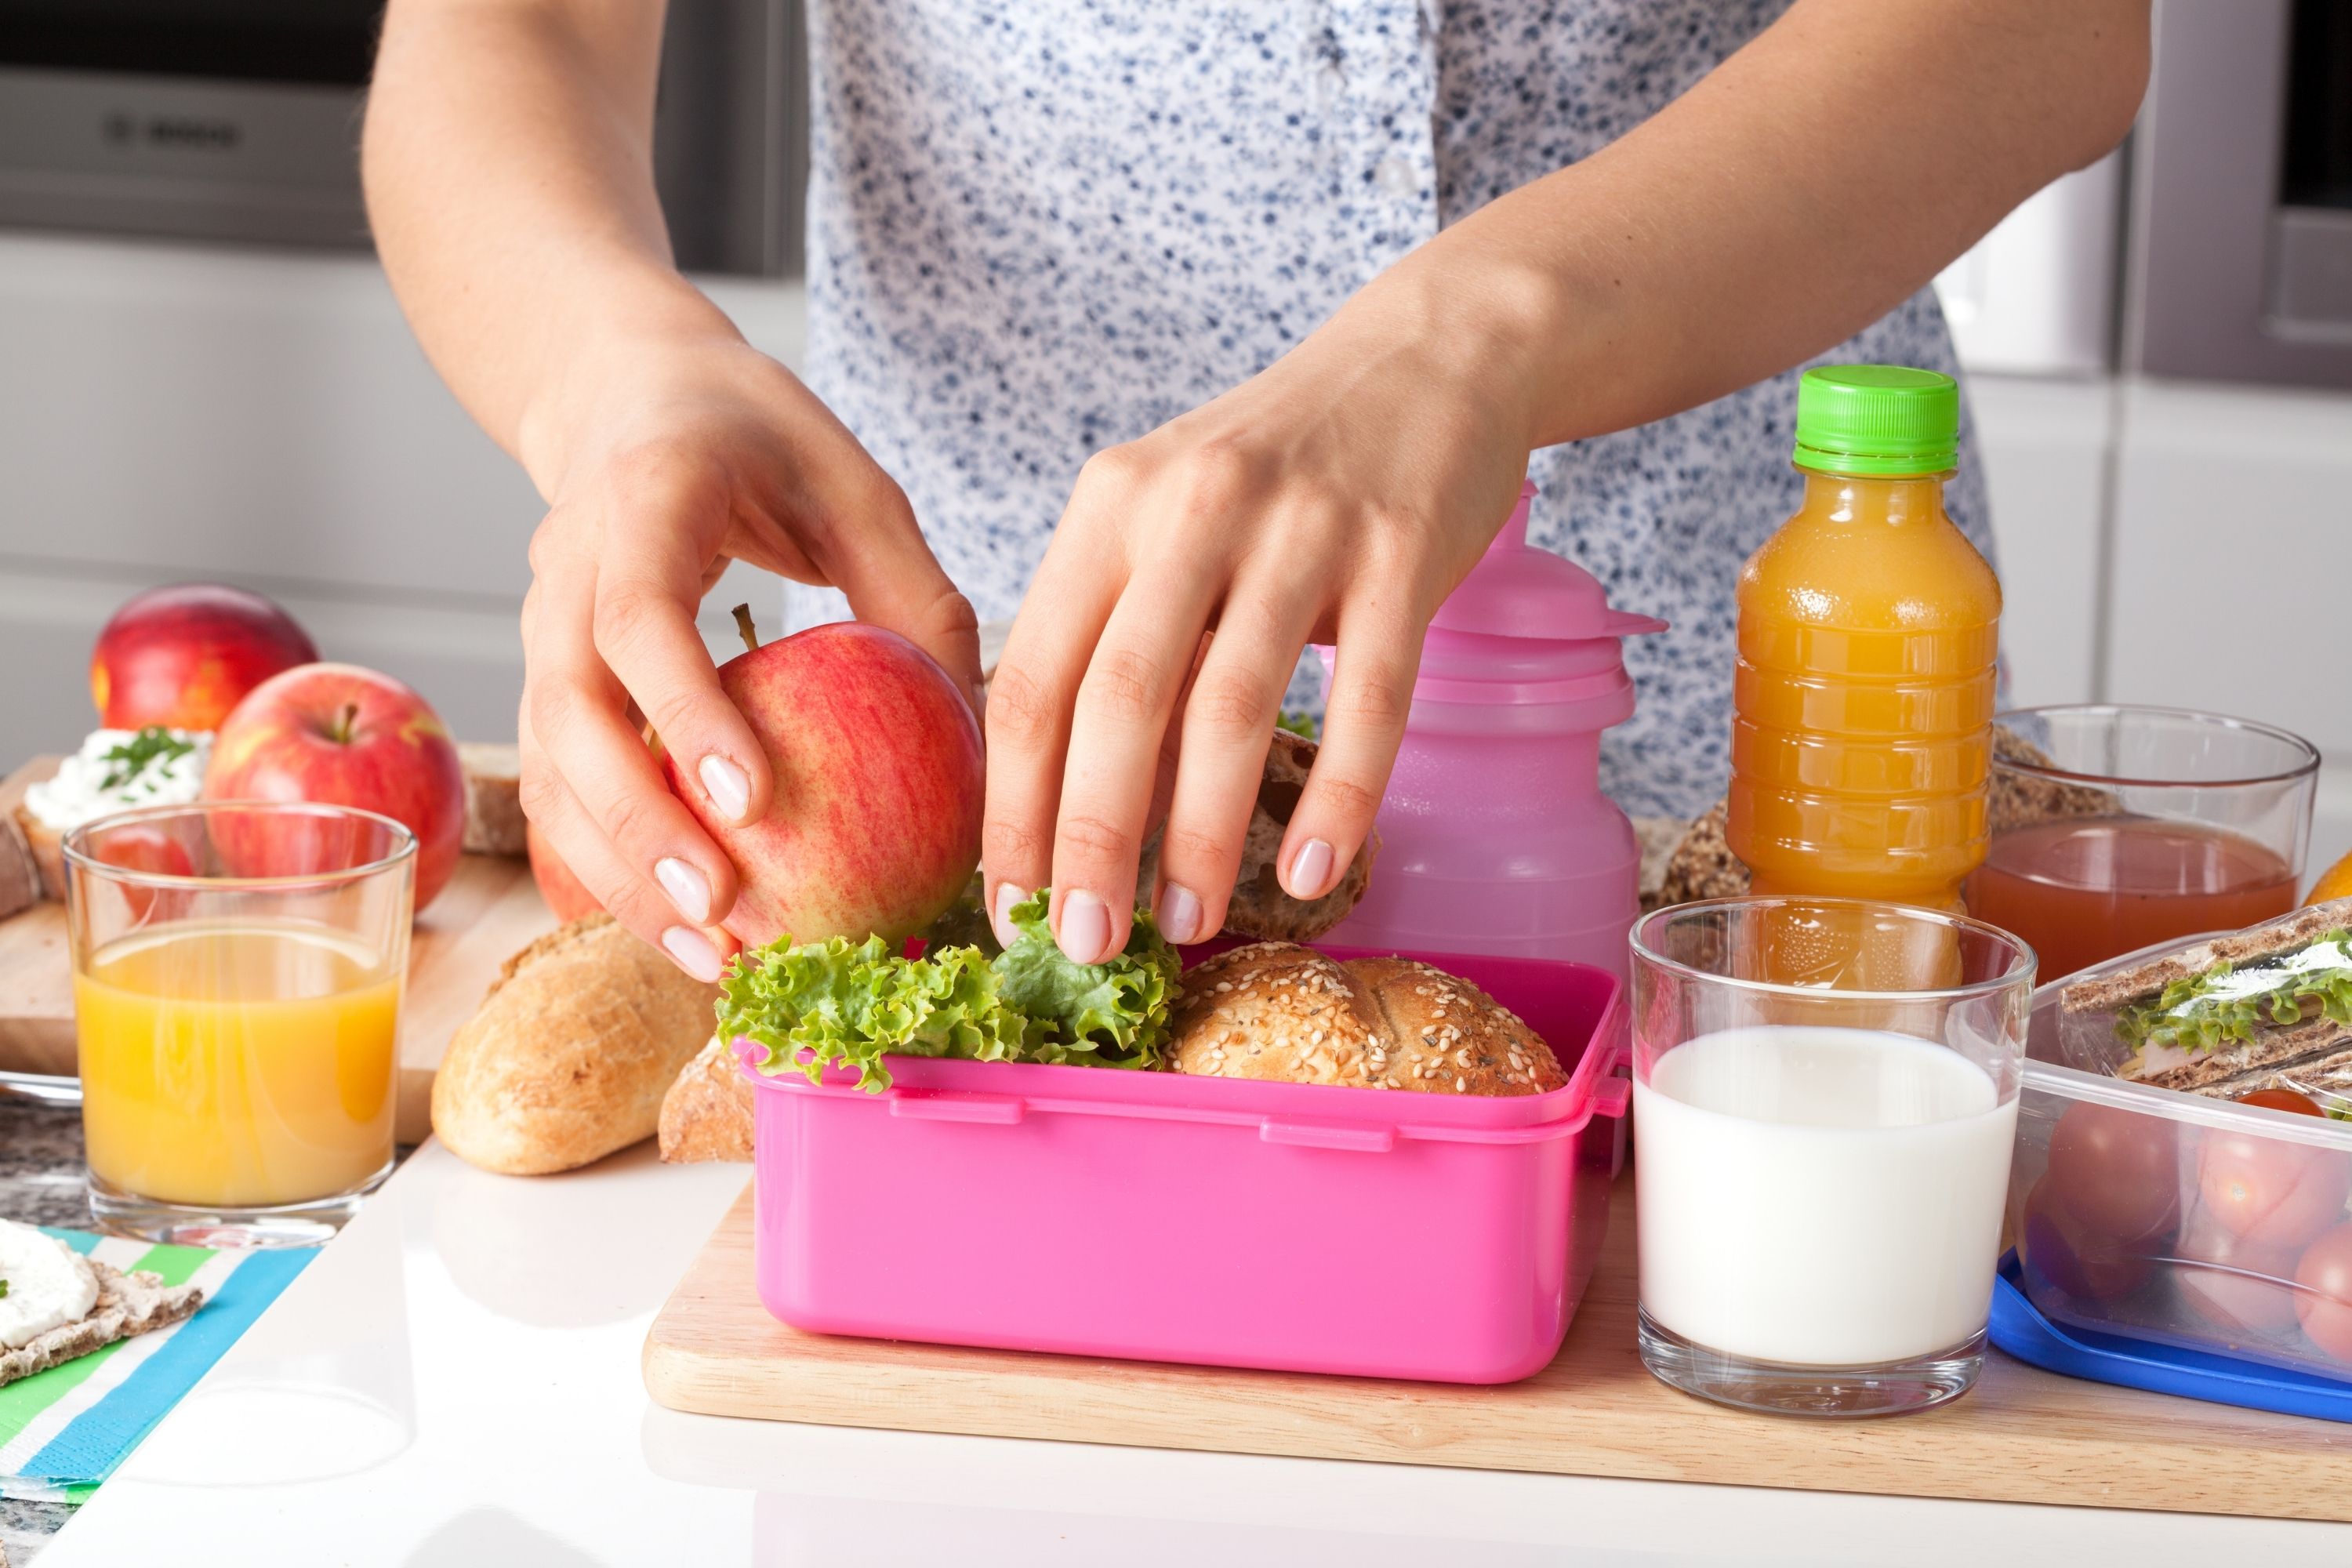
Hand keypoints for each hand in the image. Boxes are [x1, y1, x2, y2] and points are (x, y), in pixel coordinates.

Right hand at [517, 333, 980, 977]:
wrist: (630, 397)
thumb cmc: (761, 440)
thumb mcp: (858, 487)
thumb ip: (916, 598)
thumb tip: (982, 739)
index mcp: (644, 500)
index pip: (640, 617)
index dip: (685, 713)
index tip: (749, 804)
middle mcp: (566, 569)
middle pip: (574, 715)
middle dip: (640, 827)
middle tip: (723, 915)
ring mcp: (540, 632)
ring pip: (551, 770)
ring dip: (619, 873)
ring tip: (709, 955)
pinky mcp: (548, 685)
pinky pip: (559, 789)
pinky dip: (608, 867)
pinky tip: (679, 932)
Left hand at [982, 259, 1544, 960]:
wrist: (1425, 358)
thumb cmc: (1275, 471)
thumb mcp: (1165, 520)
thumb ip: (1116, 636)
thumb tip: (1060, 809)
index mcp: (1109, 509)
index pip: (1031, 677)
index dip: (1011, 804)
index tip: (1008, 906)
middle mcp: (1191, 510)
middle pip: (1117, 701)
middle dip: (1091, 841)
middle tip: (1084, 948)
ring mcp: (1301, 529)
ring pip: (1232, 707)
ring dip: (1200, 836)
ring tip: (1184, 926)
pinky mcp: (1401, 553)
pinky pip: (1368, 700)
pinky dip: (1337, 799)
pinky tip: (1308, 873)